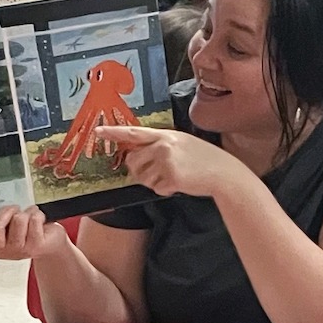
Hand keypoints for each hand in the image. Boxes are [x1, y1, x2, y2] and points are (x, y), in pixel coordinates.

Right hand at [0, 205, 67, 260]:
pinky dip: (36, 214)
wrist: (49, 239)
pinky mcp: (35, 246)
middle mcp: (2, 251)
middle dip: (5, 212)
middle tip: (13, 210)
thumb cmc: (24, 227)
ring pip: (17, 220)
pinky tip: (37, 220)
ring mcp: (18, 250)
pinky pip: (33, 220)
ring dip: (24, 212)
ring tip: (27, 216)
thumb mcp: (5, 222)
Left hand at [95, 126, 245, 197]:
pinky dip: (165, 190)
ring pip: (142, 177)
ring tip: (173, 177)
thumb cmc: (203, 160)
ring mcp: (166, 160)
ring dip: (154, 182)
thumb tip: (135, 156)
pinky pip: (156, 188)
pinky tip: (180, 184)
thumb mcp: (181, 144)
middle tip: (159, 173)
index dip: (114, 132)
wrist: (224, 173)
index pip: (134, 132)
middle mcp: (163, 145)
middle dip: (140, 171)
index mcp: (165, 135)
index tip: (98, 131)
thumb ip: (159, 145)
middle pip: (133, 161)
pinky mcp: (171, 175)